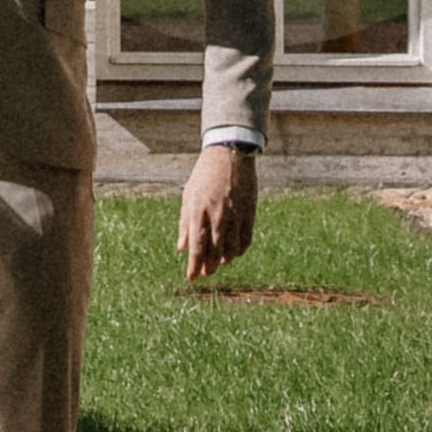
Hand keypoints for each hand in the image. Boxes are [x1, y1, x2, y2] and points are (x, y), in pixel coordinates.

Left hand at [179, 143, 257, 281]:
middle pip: (214, 251)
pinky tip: (235, 253)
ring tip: (220, 263)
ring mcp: (235, 215)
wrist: (229, 154)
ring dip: (225, 259)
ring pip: (232, 248)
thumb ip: (185, 223)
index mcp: (198, 211)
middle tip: (207, 273)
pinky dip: (240, 249)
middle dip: (209, 266)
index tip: (192, 278)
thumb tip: (182, 248)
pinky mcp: (249, 212)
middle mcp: (217, 216)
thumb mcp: (188, 196)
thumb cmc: (204, 176)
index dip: (194, 265)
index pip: (196, 247)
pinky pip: (246, 238)